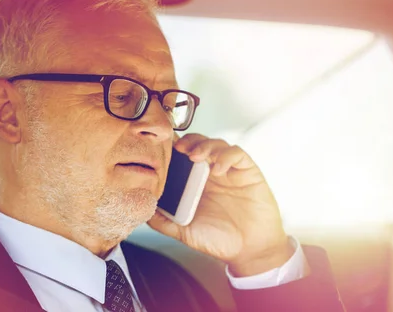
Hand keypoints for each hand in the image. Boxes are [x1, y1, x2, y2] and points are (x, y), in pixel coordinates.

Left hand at [148, 134, 294, 276]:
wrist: (250, 251)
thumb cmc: (219, 240)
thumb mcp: (185, 232)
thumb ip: (163, 221)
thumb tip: (142, 210)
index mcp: (194, 182)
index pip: (181, 155)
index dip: (172, 148)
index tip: (162, 149)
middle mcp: (211, 172)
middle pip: (198, 142)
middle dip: (188, 141)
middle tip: (179, 149)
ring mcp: (229, 170)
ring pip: (216, 143)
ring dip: (205, 145)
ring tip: (196, 156)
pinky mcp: (248, 171)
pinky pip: (237, 153)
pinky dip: (226, 156)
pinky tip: (218, 169)